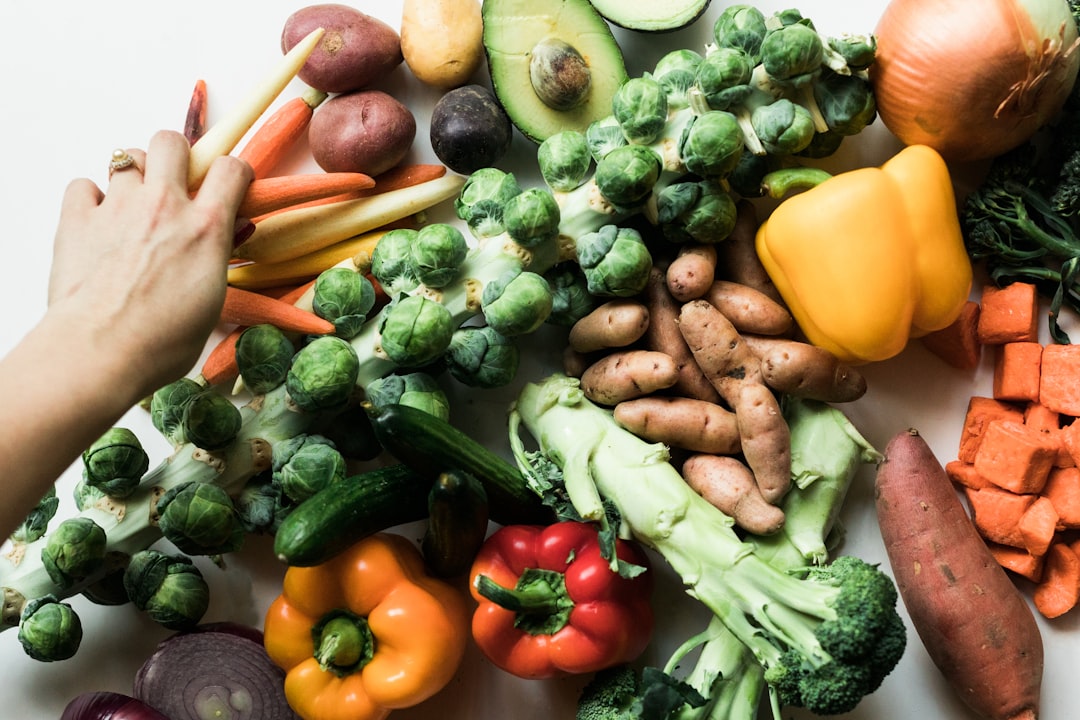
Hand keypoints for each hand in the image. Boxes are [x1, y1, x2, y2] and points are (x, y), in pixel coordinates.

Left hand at [47, 129, 251, 399]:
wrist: (101, 352)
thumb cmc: (161, 342)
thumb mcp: (212, 303)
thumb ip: (217, 260)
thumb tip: (226, 237)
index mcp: (206, 228)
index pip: (231, 169)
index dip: (233, 173)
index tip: (229, 185)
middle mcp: (164, 206)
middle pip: (170, 142)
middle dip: (174, 156)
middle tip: (174, 184)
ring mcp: (118, 208)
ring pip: (124, 156)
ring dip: (133, 175)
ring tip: (133, 205)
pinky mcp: (77, 219)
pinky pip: (83, 186)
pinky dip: (90, 198)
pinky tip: (97, 223)